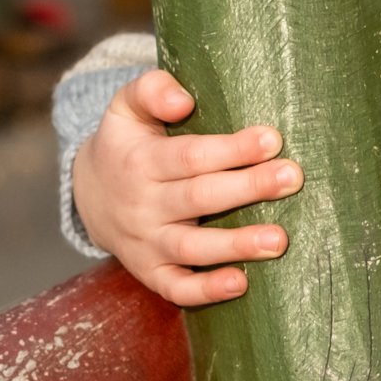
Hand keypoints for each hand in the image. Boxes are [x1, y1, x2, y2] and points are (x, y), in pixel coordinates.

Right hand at [74, 69, 303, 306]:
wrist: (89, 195)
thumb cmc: (126, 144)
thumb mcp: (126, 106)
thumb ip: (151, 89)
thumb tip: (184, 101)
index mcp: (140, 162)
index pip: (190, 156)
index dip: (232, 149)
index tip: (272, 140)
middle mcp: (142, 205)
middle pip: (199, 198)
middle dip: (248, 188)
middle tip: (292, 178)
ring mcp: (146, 243)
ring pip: (192, 248)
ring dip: (236, 245)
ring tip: (279, 239)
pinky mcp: (151, 273)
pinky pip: (177, 288)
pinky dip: (206, 291)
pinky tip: (241, 283)